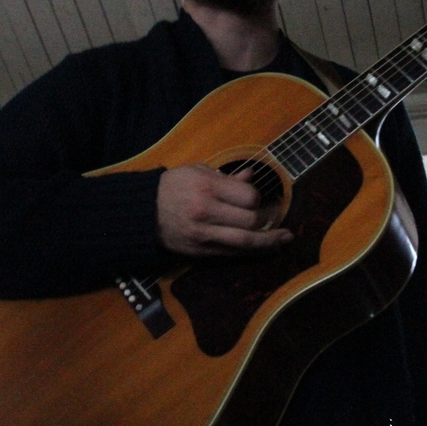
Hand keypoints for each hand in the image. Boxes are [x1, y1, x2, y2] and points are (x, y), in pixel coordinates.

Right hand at [156, 165, 292, 255]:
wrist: (142, 213)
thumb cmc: (172, 187)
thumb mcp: (196, 171)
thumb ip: (225, 177)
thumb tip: (251, 177)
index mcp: (206, 187)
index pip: (248, 197)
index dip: (257, 199)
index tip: (253, 198)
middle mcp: (206, 212)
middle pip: (250, 221)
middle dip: (264, 220)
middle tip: (269, 217)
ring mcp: (203, 235)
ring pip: (245, 243)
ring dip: (268, 242)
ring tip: (284, 239)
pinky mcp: (200, 251)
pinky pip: (232, 253)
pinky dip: (250, 251)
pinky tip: (263, 248)